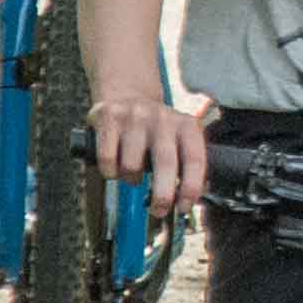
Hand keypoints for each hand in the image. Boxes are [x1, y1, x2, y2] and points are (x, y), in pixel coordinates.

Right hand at [91, 96, 212, 211]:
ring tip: (132, 173)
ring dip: (131, 179)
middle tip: (159, 209)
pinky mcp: (109, 117)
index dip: (191, 187)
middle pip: (165, 162)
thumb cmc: (155, 128)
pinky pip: (107, 159)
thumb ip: (186, 164)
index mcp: (185, 125)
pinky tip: (114, 165)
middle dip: (162, 194)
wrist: (126, 93)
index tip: (184, 206)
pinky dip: (109, 171)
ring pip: (131, 165)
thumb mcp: (178, 138)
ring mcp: (135, 116)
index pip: (195, 159)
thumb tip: (189, 199)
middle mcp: (162, 117)